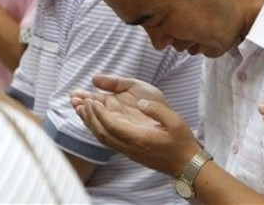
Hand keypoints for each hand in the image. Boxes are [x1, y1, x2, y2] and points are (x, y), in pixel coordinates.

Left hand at [70, 75, 200, 175]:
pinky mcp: (128, 152)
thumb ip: (157, 110)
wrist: (185, 164)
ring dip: (89, 123)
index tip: (91, 100)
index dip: (99, 113)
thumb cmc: (181, 142)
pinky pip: (107, 140)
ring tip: (79, 109)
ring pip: (102, 138)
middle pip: (101, 133)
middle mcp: (130, 147)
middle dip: (88, 117)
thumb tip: (141, 103)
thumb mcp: (175, 121)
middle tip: (79, 101)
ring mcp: (128, 151)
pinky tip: (93, 120)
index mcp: (139, 138)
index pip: (112, 126)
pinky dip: (97, 129)